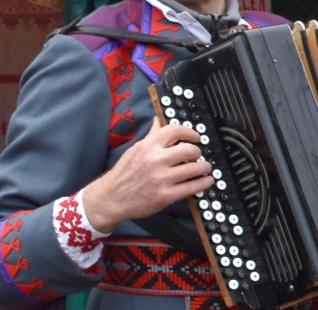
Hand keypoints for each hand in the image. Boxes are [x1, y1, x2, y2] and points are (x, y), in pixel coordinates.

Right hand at [83, 117, 213, 232]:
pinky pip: (191, 187)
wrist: (112, 198)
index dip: (190, 132)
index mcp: (148, 146)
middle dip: (198, 152)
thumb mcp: (135, 149)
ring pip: (193, 169)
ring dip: (204, 167)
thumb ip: (151, 135)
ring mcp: (161, 179)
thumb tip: (158, 119)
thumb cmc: (124, 173)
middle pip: (188, 149)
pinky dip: (203, 183)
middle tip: (199, 155)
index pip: (174, 130)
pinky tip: (206, 181)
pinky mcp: (165, 196)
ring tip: (205, 167)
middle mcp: (155, 160)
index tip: (196, 137)